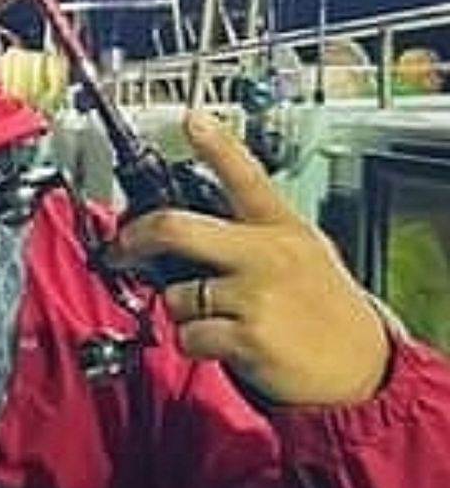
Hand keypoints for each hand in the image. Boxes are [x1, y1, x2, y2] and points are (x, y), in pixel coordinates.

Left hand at [113, 110, 387, 405]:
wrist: (363, 368)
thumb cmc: (325, 312)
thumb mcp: (304, 254)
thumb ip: (251, 237)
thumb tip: (187, 235)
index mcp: (280, 228)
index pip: (245, 176)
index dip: (216, 145)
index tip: (192, 120)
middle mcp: (267, 254)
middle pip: (176, 228)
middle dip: (136, 237)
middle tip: (123, 246)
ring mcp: (257, 294)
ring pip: (175, 294)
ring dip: (180, 312)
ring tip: (216, 317)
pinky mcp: (248, 335)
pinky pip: (187, 335)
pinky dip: (193, 344)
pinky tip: (224, 344)